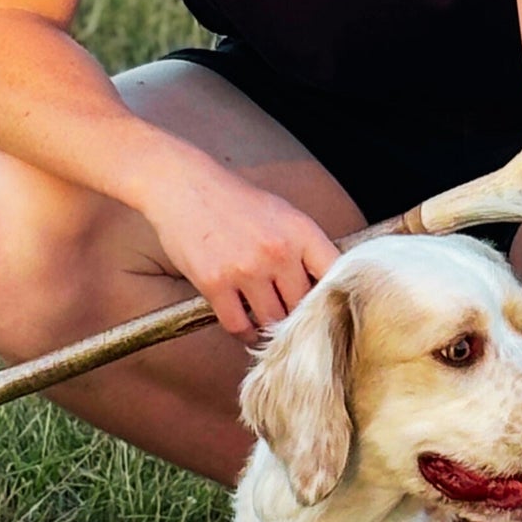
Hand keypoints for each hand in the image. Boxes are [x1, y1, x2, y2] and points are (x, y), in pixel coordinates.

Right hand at [141, 158, 339, 337]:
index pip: (335, 275)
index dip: (336, 296)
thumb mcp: (282, 214)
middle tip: (294, 323)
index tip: (331, 308)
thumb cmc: (235, 202)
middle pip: (303, 305)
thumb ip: (304, 248)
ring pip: (272, 321)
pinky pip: (238, 325)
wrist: (185, 187)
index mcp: (300, 230)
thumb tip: (325, 288)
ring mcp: (246, 269)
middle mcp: (278, 251)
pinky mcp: (215, 283)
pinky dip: (245, 334)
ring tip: (271, 328)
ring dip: (272, 329)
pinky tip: (247, 330)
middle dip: (299, 316)